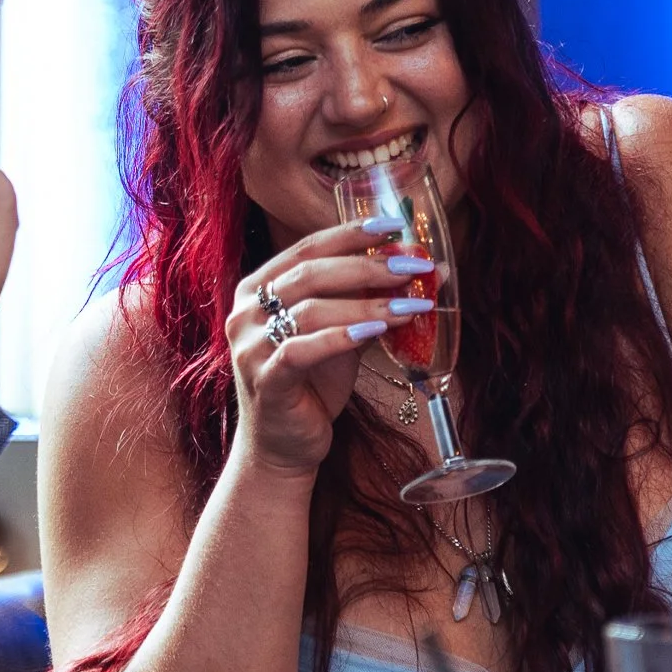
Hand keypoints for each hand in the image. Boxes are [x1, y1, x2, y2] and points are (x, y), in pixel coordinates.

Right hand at [228, 220, 425, 477]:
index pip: (305, 248)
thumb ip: (364, 299)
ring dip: (367, 304)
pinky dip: (343, 337)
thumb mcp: (339, 332)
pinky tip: (379, 331)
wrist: (284, 444)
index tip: (392, 227)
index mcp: (257, 289)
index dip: (349, 234)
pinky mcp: (265, 379)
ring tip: (411, 304)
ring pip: (311, 310)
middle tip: (413, 267)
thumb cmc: (311, 383)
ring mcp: (250, 346)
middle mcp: (246, 312)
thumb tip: (425, 270)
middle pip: (309, 273)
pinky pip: (303, 349)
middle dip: (368, 266)